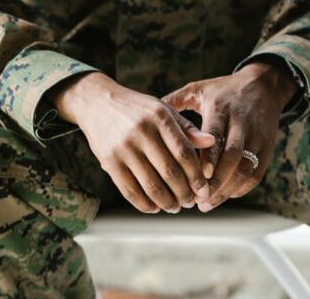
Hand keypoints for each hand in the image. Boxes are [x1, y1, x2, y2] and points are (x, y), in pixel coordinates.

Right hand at [48, 71, 215, 214]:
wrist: (98, 102)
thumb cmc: (138, 108)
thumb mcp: (163, 109)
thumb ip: (187, 128)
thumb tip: (211, 142)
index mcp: (159, 116)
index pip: (184, 152)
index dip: (196, 175)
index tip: (204, 189)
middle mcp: (142, 131)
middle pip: (169, 172)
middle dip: (184, 193)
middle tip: (191, 202)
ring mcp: (124, 147)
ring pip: (151, 185)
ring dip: (167, 202)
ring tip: (175, 207)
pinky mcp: (109, 161)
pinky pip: (130, 190)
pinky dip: (145, 204)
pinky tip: (155, 207)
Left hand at [161, 60, 297, 211]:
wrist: (264, 86)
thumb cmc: (224, 90)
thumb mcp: (199, 89)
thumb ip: (175, 102)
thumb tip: (148, 117)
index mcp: (221, 107)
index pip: (215, 134)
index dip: (208, 157)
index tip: (198, 176)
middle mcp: (241, 122)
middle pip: (233, 155)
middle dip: (217, 180)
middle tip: (198, 199)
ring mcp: (257, 136)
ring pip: (245, 168)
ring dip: (227, 189)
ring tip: (207, 203)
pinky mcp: (267, 147)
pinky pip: (256, 174)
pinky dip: (240, 188)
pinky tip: (223, 196)